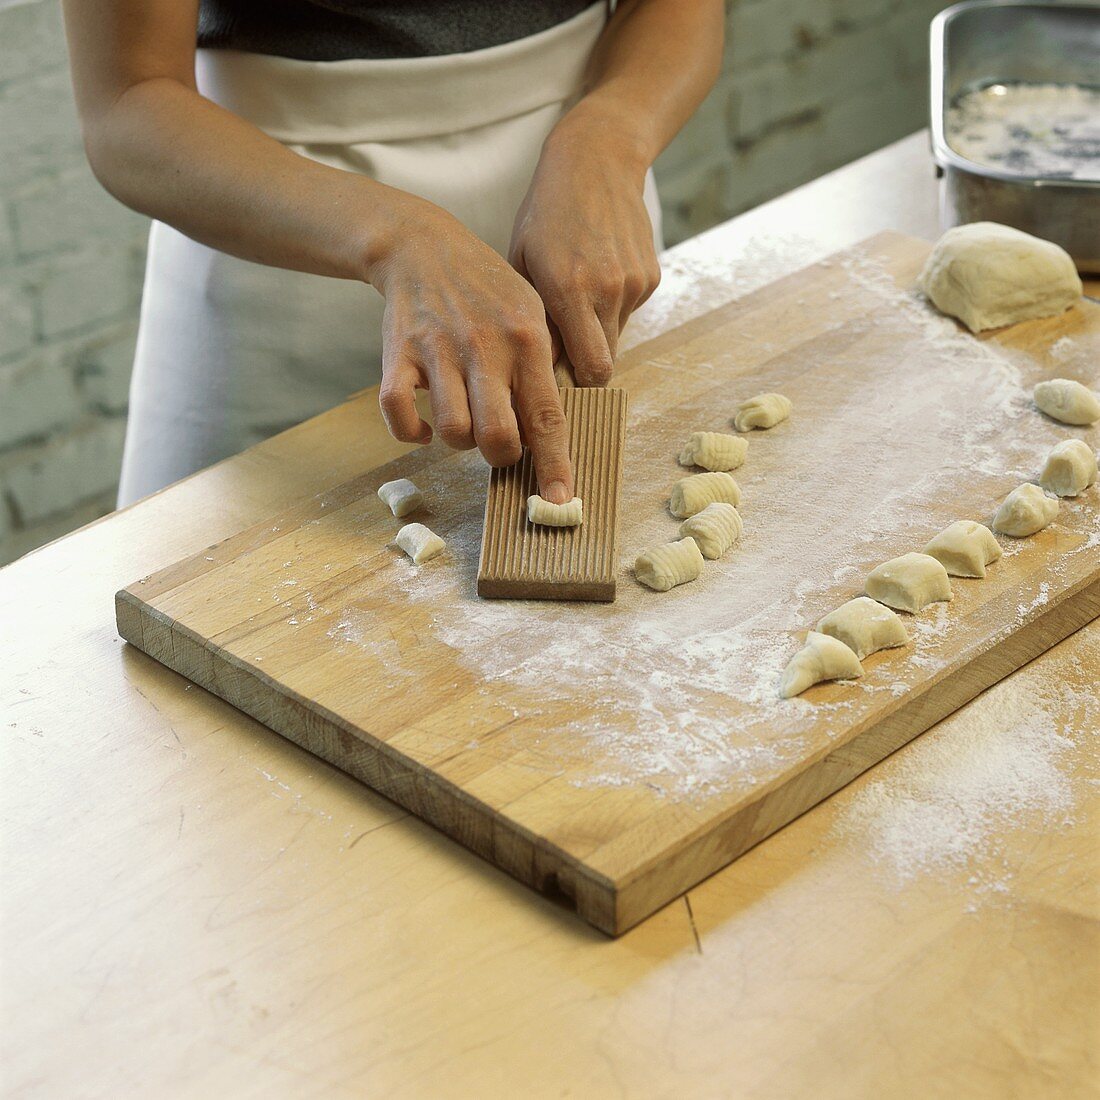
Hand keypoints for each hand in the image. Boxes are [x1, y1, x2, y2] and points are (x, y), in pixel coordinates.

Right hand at [366, 197, 572, 502]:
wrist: (424, 247)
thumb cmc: (488, 290)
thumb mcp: (531, 313)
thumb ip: (544, 369)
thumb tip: (558, 433)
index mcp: (526, 340)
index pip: (547, 416)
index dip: (554, 464)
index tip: (560, 500)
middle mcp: (484, 347)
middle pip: (497, 436)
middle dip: (502, 457)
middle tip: (501, 446)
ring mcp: (438, 351)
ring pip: (452, 432)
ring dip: (460, 442)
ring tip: (465, 423)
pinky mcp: (398, 354)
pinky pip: (398, 413)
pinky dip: (411, 433)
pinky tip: (424, 427)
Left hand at [508, 117, 660, 386]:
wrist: (597, 162)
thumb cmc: (546, 214)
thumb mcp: (522, 262)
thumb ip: (533, 317)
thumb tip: (537, 371)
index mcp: (568, 290)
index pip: (588, 369)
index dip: (574, 384)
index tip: (556, 385)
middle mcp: (607, 290)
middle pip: (605, 363)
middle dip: (584, 368)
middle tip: (562, 358)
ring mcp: (634, 283)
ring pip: (616, 338)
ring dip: (596, 334)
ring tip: (576, 301)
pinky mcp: (651, 276)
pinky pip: (628, 312)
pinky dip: (612, 307)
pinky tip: (597, 276)